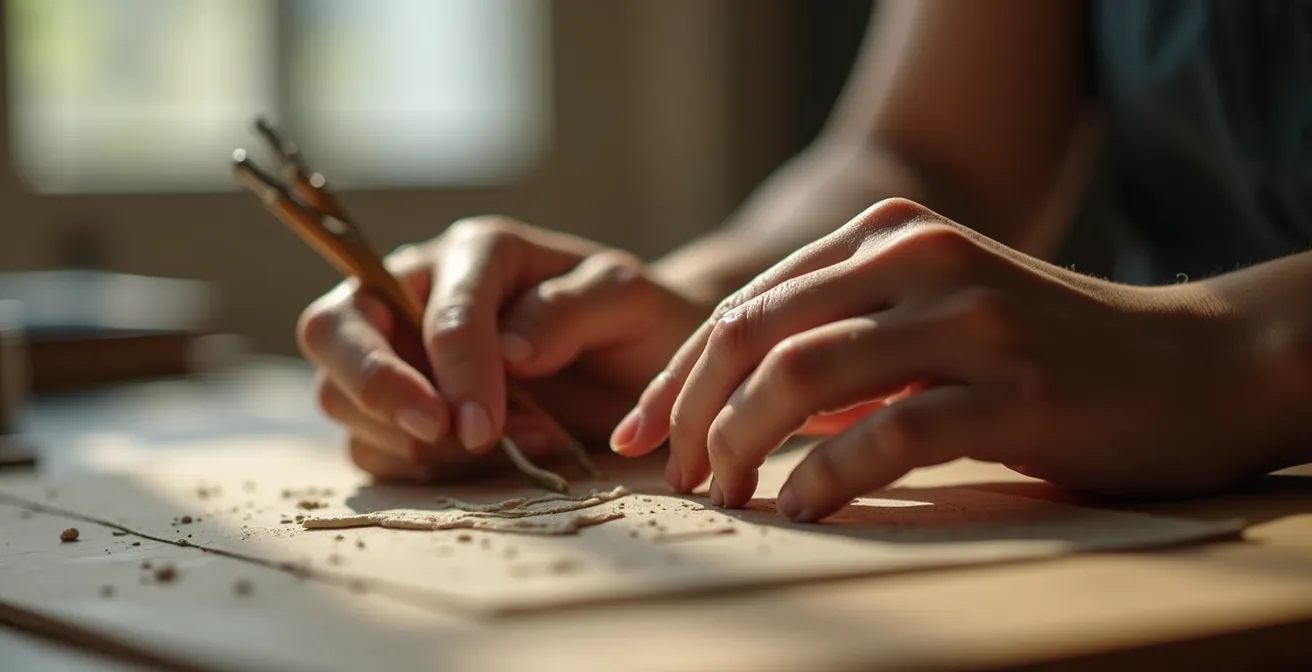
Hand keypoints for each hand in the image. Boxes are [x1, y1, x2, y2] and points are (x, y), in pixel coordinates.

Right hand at [297, 216, 704, 481]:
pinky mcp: (401, 412)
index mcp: (474, 254)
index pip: (435, 309)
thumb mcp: (626, 300)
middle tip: (438, 430)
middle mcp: (418, 293)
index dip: (455, 368)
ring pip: (341, 399)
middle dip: (375, 386)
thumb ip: (572, 309)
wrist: (642, 367)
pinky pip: (373, 448)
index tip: (487, 427)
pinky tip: (490, 464)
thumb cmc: (634, 322)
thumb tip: (510, 350)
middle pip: (333, 329)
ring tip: (506, 449)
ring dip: (410, 440)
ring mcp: (400, 354)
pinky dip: (421, 468)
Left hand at [612, 198, 1266, 520]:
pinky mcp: (1014, 390)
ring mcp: (967, 319)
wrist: (1188, 364)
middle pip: (755, 331)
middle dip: (692, 409)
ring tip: (725, 495)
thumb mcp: (932, 316)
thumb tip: (737, 402)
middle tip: (674, 474)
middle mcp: (918, 258)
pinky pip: (887, 433)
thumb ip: (845, 338)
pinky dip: (826, 477)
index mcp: (887, 234)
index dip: (679, 374)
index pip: (747, 303)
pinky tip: (800, 507)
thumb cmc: (1042, 351)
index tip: (640, 435)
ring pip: (804, 374)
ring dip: (741, 441)